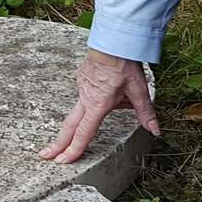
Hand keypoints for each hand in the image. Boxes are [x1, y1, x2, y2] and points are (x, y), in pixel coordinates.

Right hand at [38, 48, 160, 163]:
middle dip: (57, 143)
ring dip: (93, 111)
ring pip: (83, 108)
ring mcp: (81, 88)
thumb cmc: (125, 64)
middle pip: (69, 126)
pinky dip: (96, 96)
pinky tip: (112, 83)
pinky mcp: (80, 79)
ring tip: (119, 89)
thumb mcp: (139, 90)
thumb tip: (155, 130)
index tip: (63, 161)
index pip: (84, 133)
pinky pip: (87, 93)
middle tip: (46, 156)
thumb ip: (146, 113)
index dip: (74, 149)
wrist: (113, 40)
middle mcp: (86, 98)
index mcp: (98, 104)